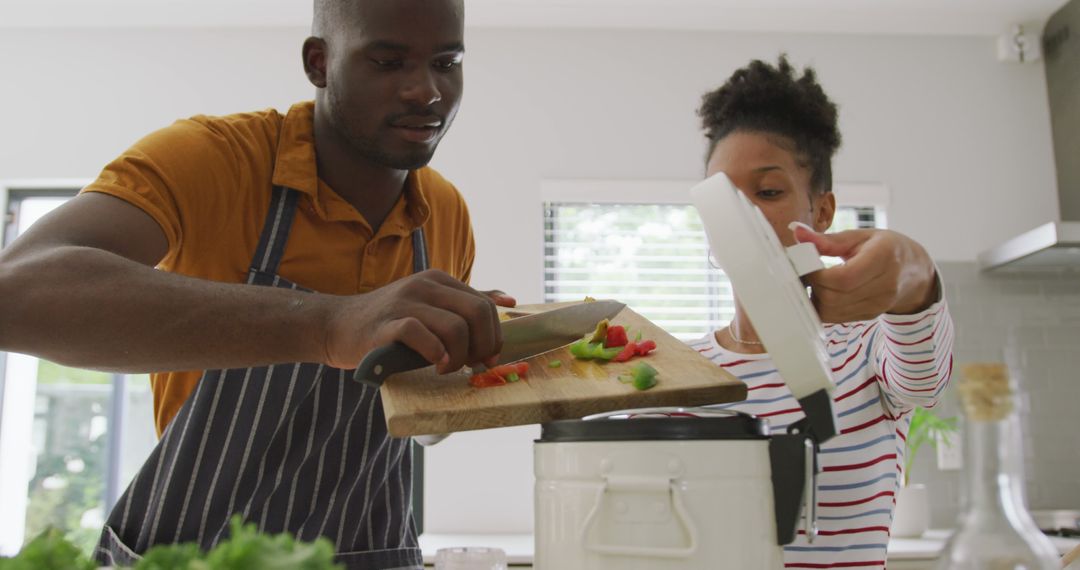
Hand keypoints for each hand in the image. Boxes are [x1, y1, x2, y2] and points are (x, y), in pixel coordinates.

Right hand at [320, 270, 516, 372]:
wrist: (338, 325)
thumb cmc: (388, 320)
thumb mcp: (430, 303)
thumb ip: (467, 301)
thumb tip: (510, 300)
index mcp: (440, 280)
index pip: (485, 305)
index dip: (493, 336)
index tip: (487, 358)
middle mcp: (425, 285)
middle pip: (477, 314)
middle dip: (483, 346)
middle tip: (471, 365)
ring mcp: (405, 302)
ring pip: (455, 327)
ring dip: (459, 356)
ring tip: (447, 368)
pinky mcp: (386, 324)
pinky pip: (420, 334)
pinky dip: (434, 353)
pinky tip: (432, 363)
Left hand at [790, 223, 937, 322]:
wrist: (913, 271)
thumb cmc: (885, 248)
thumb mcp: (860, 236)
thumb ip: (828, 239)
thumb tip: (797, 232)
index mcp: (884, 258)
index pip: (843, 277)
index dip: (817, 274)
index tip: (803, 264)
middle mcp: (884, 286)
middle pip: (834, 297)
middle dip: (812, 287)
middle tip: (802, 273)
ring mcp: (878, 305)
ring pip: (832, 312)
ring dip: (814, 299)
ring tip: (811, 282)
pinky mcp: (869, 316)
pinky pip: (836, 318)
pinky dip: (822, 307)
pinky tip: (820, 292)